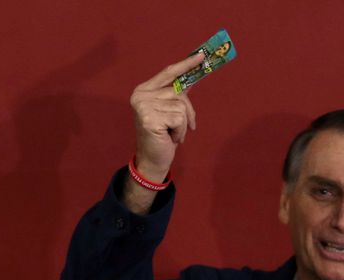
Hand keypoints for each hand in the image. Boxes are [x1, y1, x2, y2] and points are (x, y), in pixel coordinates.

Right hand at [128, 52, 201, 181]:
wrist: (152, 159)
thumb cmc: (163, 135)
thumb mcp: (169, 110)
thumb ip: (177, 93)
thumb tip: (194, 74)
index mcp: (144, 90)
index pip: (168, 72)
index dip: (186, 64)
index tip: (202, 56)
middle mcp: (141, 95)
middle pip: (179, 92)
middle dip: (187, 110)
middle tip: (181, 126)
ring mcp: (144, 106)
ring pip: (181, 106)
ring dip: (183, 124)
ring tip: (172, 133)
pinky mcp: (150, 119)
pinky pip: (180, 119)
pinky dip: (181, 131)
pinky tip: (170, 137)